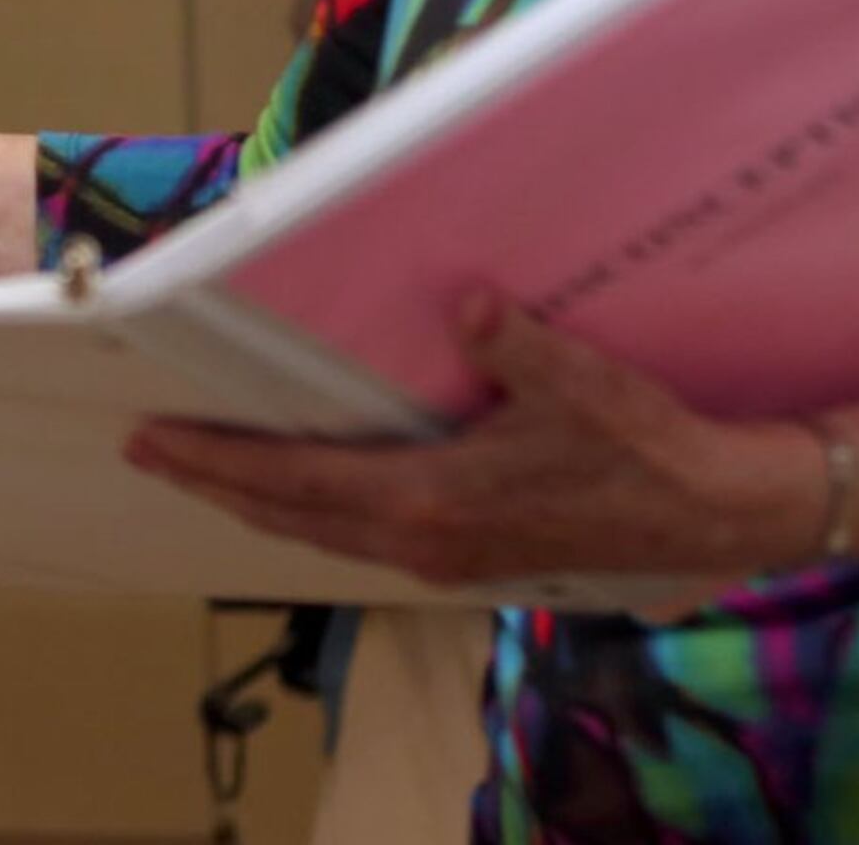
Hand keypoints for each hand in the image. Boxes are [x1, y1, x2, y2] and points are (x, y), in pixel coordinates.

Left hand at [124, 294, 827, 590]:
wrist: (712, 511)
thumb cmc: (646, 447)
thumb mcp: (581, 383)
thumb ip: (514, 342)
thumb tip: (463, 300)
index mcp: (428, 500)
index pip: (291, 479)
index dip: (214, 459)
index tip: (150, 440)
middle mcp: (420, 539)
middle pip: (285, 515)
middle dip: (212, 481)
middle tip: (146, 453)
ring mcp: (442, 558)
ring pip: (318, 533)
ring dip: (256, 502)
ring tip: (204, 470)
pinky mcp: (467, 557)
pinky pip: (357, 538)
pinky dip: (308, 515)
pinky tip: (300, 494)